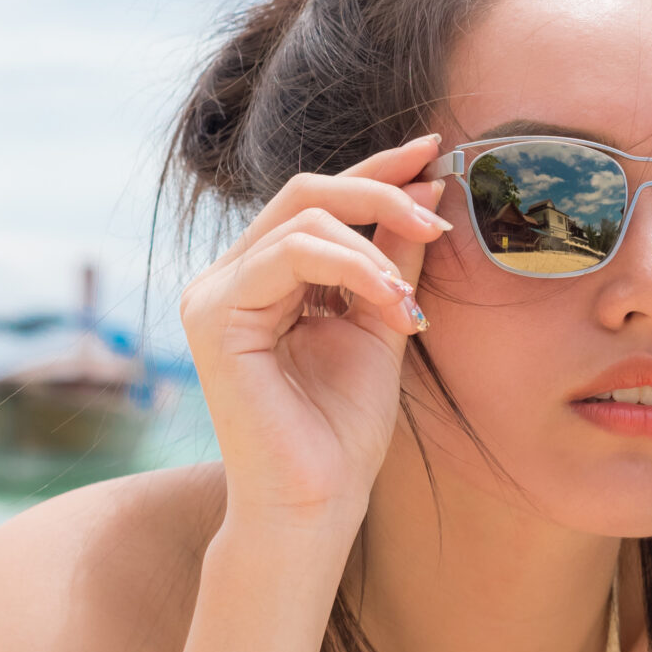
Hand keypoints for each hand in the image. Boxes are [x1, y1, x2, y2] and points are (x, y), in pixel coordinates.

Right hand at [176, 135, 452, 526]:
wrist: (317, 502)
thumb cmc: (344, 429)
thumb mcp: (384, 321)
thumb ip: (396, 257)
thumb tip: (427, 186)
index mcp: (265, 277)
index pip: (319, 201)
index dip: (377, 168)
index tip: (434, 149)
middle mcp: (231, 276)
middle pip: (305, 192)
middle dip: (380, 190)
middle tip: (438, 212)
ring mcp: (213, 292)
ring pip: (303, 218)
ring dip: (375, 248)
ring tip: (410, 299)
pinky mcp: (213, 314)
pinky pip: (291, 256)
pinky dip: (353, 269)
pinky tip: (391, 304)